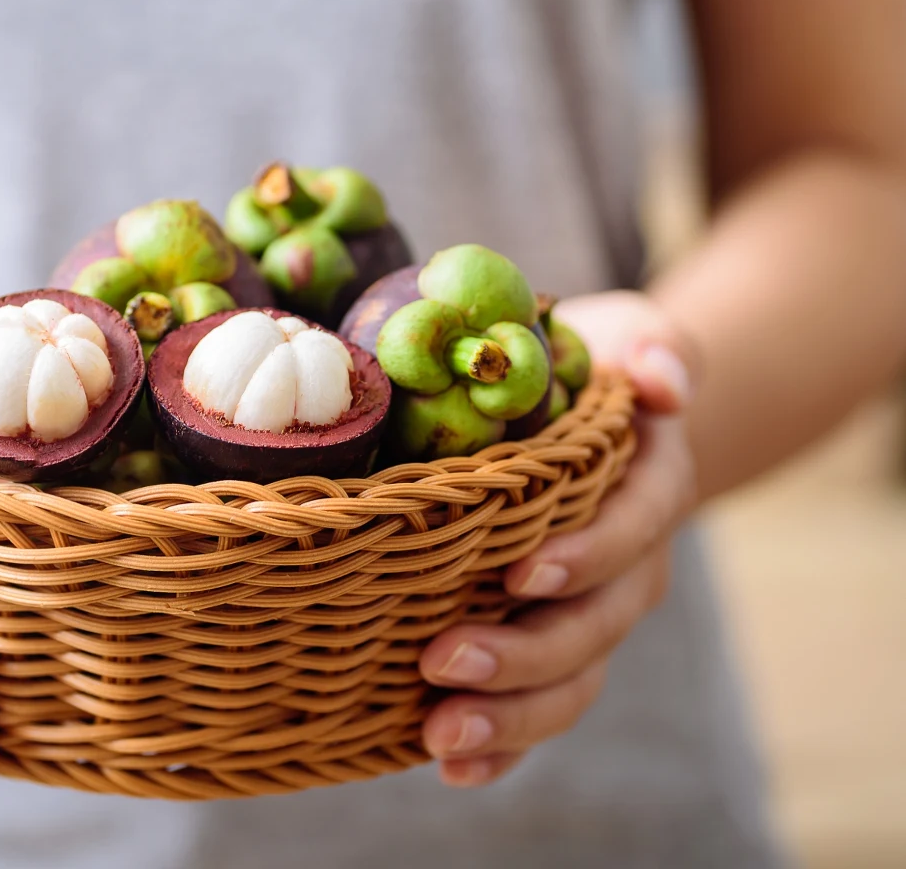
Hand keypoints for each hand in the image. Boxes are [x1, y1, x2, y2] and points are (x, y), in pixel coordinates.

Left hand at [418, 290, 699, 785]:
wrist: (591, 422)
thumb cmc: (590, 370)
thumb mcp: (623, 337)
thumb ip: (656, 348)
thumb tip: (662, 380)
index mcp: (645, 491)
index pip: (630, 529)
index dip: (585, 555)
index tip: (520, 571)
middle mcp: (627, 567)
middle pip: (593, 625)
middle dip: (524, 653)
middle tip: (444, 663)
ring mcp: (589, 614)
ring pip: (568, 681)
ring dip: (509, 717)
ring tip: (440, 735)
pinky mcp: (547, 645)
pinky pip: (536, 705)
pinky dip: (500, 745)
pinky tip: (447, 765)